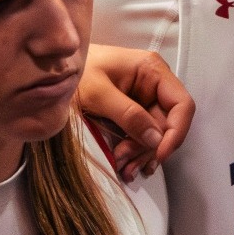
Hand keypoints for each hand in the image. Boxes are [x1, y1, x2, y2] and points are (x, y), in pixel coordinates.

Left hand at [77, 46, 194, 180]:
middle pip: (167, 124)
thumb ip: (128, 114)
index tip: (159, 153)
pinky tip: (124, 162)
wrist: (52, 68)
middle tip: (127, 162)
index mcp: (152, 70)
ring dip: (141, 153)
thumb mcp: (99, 93)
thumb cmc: (75, 71)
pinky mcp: (132, 112)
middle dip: (150, 147)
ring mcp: (143, 99)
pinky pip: (141, 136)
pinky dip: (134, 151)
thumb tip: (156, 139)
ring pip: (155, 135)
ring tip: (123, 166)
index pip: (182, 104)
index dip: (176, 132)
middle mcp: (154, 84)